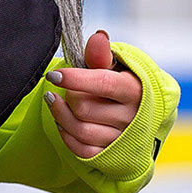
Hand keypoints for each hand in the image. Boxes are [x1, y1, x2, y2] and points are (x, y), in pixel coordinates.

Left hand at [43, 29, 141, 158]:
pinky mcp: (111, 155)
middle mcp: (132, 117)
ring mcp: (122, 138)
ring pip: (81, 130)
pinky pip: (82, 149)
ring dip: (60, 115)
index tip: (54, 75)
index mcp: (135, 90)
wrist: (138, 113)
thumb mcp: (115, 67)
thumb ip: (102, 55)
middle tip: (62, 87)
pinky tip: (61, 121)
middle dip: (67, 95)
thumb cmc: (120, 85)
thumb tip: (98, 37)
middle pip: (85, 107)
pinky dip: (66, 135)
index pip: (102, 83)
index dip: (75, 79)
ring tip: (53, 101)